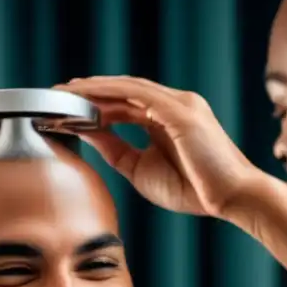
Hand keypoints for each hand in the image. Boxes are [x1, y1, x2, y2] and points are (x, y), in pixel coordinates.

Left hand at [56, 76, 261, 218]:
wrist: (231, 199)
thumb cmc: (194, 190)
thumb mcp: (140, 169)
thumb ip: (115, 149)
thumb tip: (89, 134)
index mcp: (168, 119)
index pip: (124, 104)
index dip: (95, 105)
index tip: (66, 109)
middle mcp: (175, 105)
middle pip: (123, 91)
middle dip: (88, 91)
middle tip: (56, 94)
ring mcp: (180, 104)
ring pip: (128, 87)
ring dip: (95, 87)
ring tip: (65, 91)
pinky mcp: (181, 111)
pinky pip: (138, 94)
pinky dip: (111, 92)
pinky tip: (88, 94)